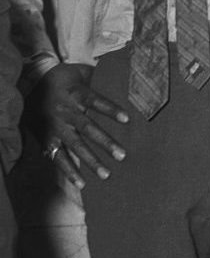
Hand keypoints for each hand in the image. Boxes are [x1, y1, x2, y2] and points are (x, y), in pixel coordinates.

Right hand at [28, 63, 129, 187]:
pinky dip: (69, 171)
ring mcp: (57, 128)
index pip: (96, 102)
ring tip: (106, 174)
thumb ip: (98, 78)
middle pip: (88, 128)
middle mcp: (67, 113)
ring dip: (91, 161)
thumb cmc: (64, 78)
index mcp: (77, 95)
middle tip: (122, 156)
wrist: (33, 84)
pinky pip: (59, 157)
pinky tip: (81, 183)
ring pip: (75, 146)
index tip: (128, 119)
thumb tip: (123, 75)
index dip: (111, 110)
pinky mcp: (48, 139)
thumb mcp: (80, 74)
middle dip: (105, 143)